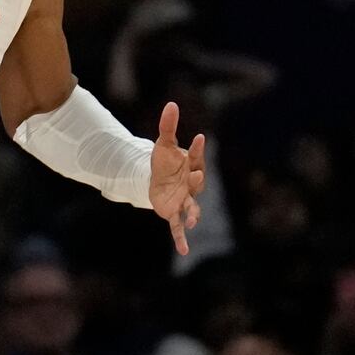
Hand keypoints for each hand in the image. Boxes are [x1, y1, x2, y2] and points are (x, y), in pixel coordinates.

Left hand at [149, 101, 206, 254]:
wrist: (155, 180)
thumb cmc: (164, 162)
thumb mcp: (163, 143)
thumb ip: (168, 125)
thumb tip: (172, 103)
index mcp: (191, 166)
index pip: (196, 157)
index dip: (198, 149)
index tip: (199, 137)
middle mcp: (191, 185)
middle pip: (197, 183)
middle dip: (197, 180)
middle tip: (197, 174)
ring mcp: (184, 200)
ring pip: (192, 208)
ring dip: (193, 214)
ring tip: (193, 220)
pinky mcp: (173, 213)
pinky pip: (177, 227)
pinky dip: (181, 238)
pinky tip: (184, 250)